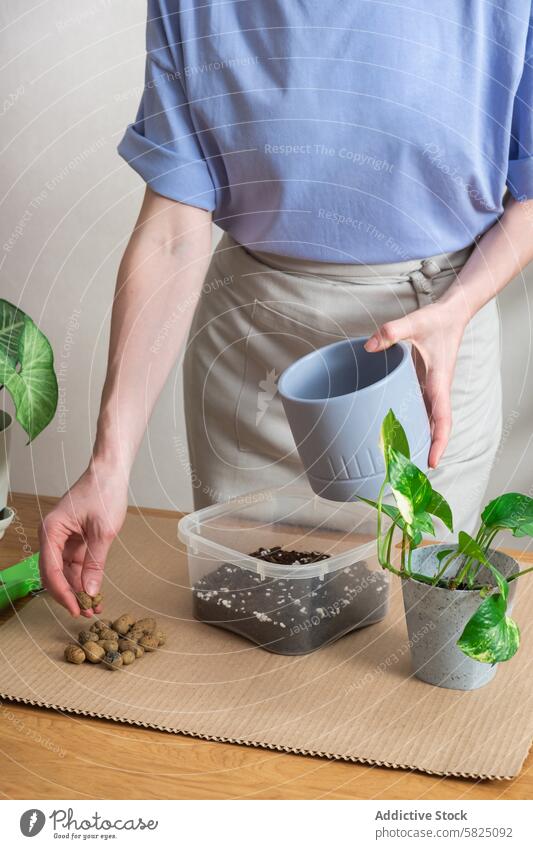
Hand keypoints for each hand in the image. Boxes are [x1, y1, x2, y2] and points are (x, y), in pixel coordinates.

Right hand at [38, 462, 127, 616]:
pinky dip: (84, 577)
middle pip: (54, 574)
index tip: (75, 609)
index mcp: (51, 530)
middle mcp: (52, 535)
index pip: (51, 570)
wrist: (111, 473)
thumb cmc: (104, 492)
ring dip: (78, 589)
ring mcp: (62, 538)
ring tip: (94, 607)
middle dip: (69, 595)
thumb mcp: (103, 531)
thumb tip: (89, 591)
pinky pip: (75, 563)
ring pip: (65, 572)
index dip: (63, 593)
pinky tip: (94, 591)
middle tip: (86, 613)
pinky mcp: (74, 539)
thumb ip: (95, 563)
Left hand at [364, 301, 466, 468]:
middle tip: (408, 472)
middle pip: (435, 429)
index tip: (432, 462)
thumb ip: (392, 331)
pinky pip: (419, 409)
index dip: (439, 443)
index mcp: (438, 383)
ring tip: (399, 461)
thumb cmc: (437, 320)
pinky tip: (395, 431)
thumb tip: (369, 346)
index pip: (443, 420)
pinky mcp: (424, 384)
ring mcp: (431, 390)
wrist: (451, 313)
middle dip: (426, 451)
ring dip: (419, 440)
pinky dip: (411, 423)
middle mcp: (436, 391)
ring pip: (428, 422)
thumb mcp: (415, 322)